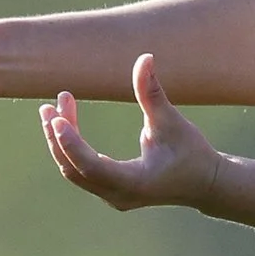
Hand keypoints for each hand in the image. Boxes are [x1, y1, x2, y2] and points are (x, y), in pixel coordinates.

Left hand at [40, 54, 225, 211]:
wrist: (205, 183)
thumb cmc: (192, 152)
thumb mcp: (172, 121)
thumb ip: (153, 93)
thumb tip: (145, 58)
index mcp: (135, 183)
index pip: (92, 166)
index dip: (72, 144)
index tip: (56, 118)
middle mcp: (119, 196)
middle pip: (75, 169)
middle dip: (58, 138)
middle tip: (49, 106)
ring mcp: (113, 197)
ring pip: (74, 172)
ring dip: (60, 142)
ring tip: (50, 110)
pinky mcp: (111, 192)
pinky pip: (82, 172)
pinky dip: (71, 149)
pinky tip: (65, 123)